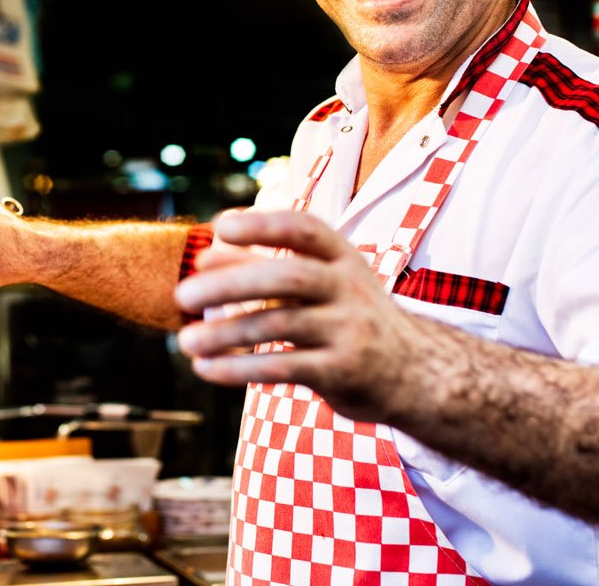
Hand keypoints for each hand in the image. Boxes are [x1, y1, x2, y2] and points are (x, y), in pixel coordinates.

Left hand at [174, 208, 424, 421]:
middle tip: (182, 296)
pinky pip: (285, 368)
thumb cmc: (348, 316)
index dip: (263, 225)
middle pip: (289, 277)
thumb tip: (203, 255)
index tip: (220, 227)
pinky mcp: (343, 372)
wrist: (416, 373)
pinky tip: (207, 369)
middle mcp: (349, 288)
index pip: (305, 229)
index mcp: (341, 257)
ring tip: (185, 342)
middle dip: (232, 283)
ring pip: (281, 326)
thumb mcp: (318, 283)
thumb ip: (262, 267)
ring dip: (226, 334)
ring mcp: (349, 330)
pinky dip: (241, 369)